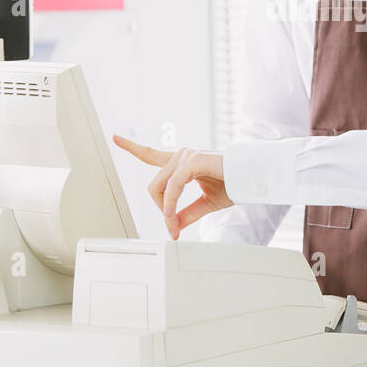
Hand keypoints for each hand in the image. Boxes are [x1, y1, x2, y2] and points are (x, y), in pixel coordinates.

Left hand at [112, 135, 231, 238]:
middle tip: (172, 228)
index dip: (133, 147)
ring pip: (159, 188)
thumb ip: (186, 213)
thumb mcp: (205, 204)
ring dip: (165, 210)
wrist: (251, 178)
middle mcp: (182, 156)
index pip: (152, 155)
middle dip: (159, 209)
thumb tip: (171, 227)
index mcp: (182, 163)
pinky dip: (170, 202)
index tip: (115, 138)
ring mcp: (186, 155)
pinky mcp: (193, 160)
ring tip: (175, 225)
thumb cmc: (233, 185)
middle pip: (153, 186)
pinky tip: (172, 214)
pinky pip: (173, 186)